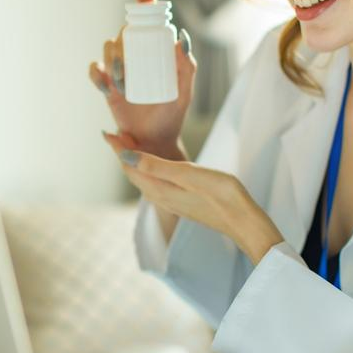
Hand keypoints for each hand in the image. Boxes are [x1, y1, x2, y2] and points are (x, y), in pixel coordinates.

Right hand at [88, 0, 196, 156]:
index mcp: (156, 51)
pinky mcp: (107, 85)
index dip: (143, 0)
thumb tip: (183, 36)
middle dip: (124, 41)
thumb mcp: (185, 90)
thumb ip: (187, 65)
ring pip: (108, 49)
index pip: (148, 20)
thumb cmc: (172, 114)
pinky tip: (106, 81)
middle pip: (123, 33)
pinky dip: (97, 72)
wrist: (155, 141)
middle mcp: (137, 56)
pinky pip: (96, 71)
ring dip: (113, 61)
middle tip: (130, 63)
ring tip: (124, 83)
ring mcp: (121, 70)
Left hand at [101, 134, 283, 264]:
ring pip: (144, 179)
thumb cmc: (221, 195)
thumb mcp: (188, 175)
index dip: (118, 148)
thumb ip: (156, 166)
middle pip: (133, 173)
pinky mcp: (181, 201)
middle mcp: (161, 197)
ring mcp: (171, 201)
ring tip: (131, 144)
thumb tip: (125, 155)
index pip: (129, 166)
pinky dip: (149, 169)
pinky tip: (156, 163)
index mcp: (159, 189)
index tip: (108, 130)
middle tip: (115, 133)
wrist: (243, 221)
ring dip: (135, 161)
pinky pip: (156, 183)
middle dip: (123, 153)